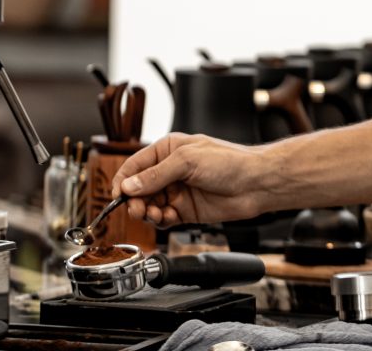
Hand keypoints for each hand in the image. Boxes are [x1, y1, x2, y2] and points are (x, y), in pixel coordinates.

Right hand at [111, 132, 268, 226]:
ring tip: (155, 214)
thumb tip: (129, 186)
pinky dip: (162, 221)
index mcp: (168, 150)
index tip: (117, 196)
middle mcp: (170, 171)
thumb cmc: (229, 161)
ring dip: (148, 212)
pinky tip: (168, 218)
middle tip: (138, 209)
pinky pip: (164, 219)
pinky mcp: (185, 211)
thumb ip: (156, 175)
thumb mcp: (187, 161)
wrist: (254, 183)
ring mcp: (177, 191)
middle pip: (139, 189)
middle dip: (135, 200)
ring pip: (149, 206)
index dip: (123, 181)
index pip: (135, 165)